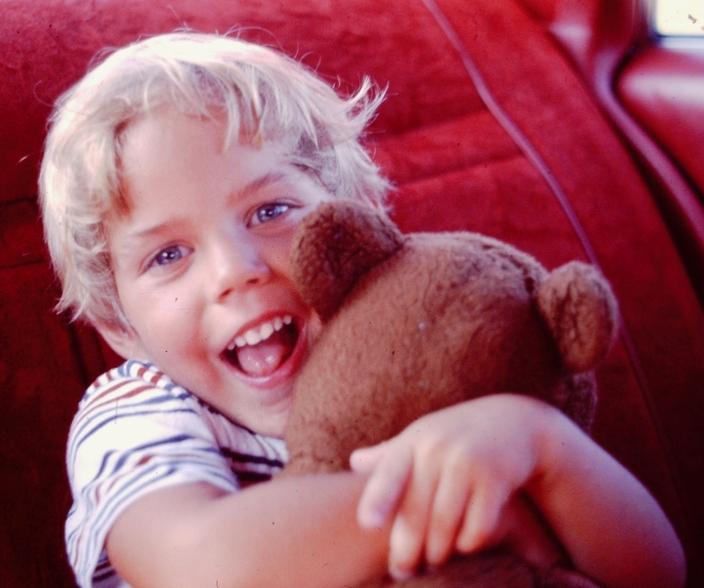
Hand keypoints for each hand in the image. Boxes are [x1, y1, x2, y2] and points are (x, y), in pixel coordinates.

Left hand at [349, 394, 562, 579]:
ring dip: (437, 553)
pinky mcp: (495, 479)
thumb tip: (353, 462)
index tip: (368, 524)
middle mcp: (437, 449)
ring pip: (444, 526)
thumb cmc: (456, 434)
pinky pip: (476, 528)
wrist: (513, 421)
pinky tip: (464, 546)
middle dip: (406, 550)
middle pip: (416, 513)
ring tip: (432, 564)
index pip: (390, 472)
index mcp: (414, 440)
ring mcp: (467, 462)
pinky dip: (468, 544)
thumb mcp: (424, 435)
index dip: (378, 498)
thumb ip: (390, 452)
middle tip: (402, 572)